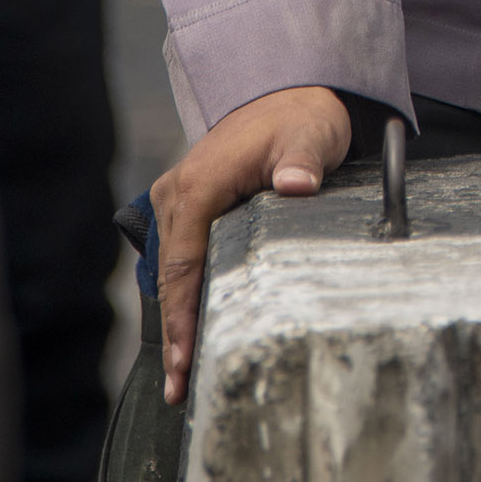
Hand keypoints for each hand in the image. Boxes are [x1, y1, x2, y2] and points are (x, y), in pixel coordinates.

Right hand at [151, 85, 349, 400]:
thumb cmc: (302, 117)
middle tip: (180, 389)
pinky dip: (184, 298)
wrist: (291, 93)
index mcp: (198, 186)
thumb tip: (296, 184)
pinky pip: (181, 261)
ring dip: (177, 322)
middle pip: (171, 278)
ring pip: (172, 274)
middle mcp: (177, 196)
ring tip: (184, 378)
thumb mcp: (310, 134)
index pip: (184, 263)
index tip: (186, 359)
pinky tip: (193, 334)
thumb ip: (302, 161)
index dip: (182, 315)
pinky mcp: (188, 209)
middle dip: (174, 336)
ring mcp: (178, 203)